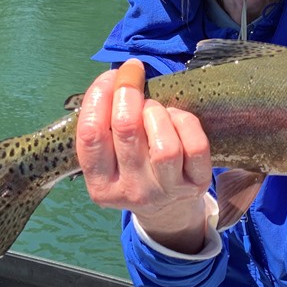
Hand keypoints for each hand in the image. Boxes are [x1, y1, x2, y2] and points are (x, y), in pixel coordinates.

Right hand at [76, 60, 212, 252]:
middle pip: (126, 131)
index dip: (99, 96)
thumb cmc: (132, 168)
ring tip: (154, 108)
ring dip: (157, 112)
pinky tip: (175, 118)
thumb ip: (106, 124)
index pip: (91, 135)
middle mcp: (131, 191)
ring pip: (164, 145)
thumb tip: (120, 76)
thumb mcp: (110, 157)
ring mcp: (165, 191)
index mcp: (100, 185)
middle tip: (133, 76)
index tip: (110, 76)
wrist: (168, 210)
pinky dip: (184, 122)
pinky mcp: (196, 184)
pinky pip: (195, 146)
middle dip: (129, 92)